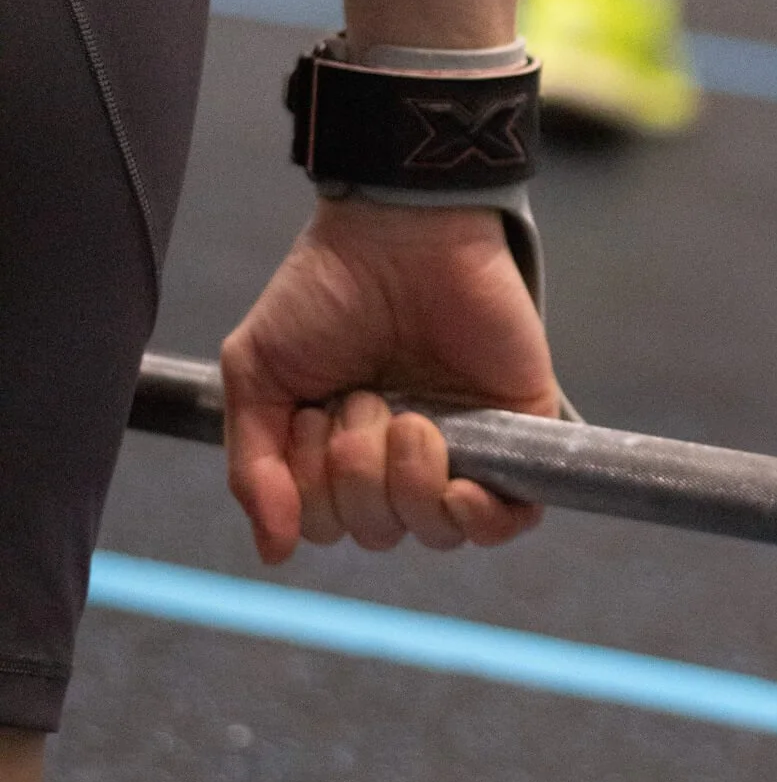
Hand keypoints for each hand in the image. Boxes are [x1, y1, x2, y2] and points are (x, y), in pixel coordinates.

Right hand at [221, 199, 559, 563]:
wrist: (399, 230)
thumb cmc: (324, 289)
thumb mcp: (259, 374)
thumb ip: (254, 467)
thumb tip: (275, 551)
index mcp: (343, 446)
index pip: (329, 524)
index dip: (314, 489)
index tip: (316, 415)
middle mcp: (402, 456)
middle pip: (379, 532)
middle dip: (357, 476)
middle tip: (364, 400)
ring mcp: (463, 445)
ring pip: (436, 530)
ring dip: (407, 483)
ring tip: (408, 419)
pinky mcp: (517, 431)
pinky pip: (510, 519)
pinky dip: (482, 520)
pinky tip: (459, 490)